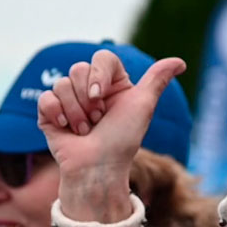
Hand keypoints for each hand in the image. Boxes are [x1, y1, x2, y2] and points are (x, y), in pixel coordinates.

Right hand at [38, 51, 184, 222]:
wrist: (98, 168)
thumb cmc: (123, 140)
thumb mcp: (143, 106)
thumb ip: (157, 79)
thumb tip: (180, 62)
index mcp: (111, 83)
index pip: (101, 58)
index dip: (99, 75)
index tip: (101, 96)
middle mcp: (89, 89)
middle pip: (78, 69)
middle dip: (88, 100)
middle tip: (98, 120)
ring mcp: (68, 101)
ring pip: (61, 84)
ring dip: (76, 112)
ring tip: (85, 130)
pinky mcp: (49, 114)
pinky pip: (46, 99)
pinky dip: (57, 114)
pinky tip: (66, 128)